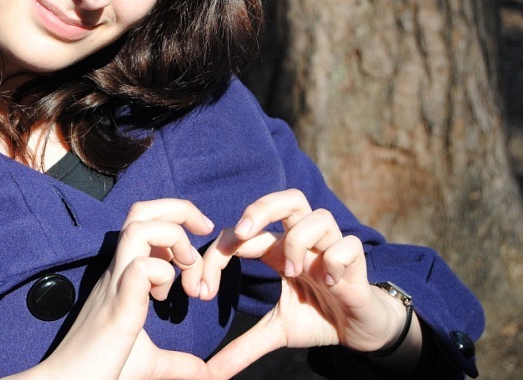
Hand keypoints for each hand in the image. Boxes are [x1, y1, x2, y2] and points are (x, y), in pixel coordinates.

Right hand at [21, 199, 214, 379]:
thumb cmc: (103, 370)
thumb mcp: (149, 362)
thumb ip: (178, 363)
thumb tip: (205, 373)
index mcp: (125, 275)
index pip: (146, 221)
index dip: (178, 221)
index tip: (199, 252)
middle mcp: (118, 270)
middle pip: (142, 210)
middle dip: (179, 210)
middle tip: (204, 232)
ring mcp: (116, 284)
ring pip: (140, 227)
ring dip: (174, 239)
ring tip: (186, 270)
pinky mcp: (119, 305)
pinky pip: (141, 267)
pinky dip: (163, 273)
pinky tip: (162, 299)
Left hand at [201, 189, 418, 378]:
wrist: (360, 330)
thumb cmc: (318, 317)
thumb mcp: (276, 331)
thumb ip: (244, 345)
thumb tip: (212, 372)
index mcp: (279, 250)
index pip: (243, 234)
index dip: (217, 254)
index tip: (201, 293)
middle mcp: (303, 241)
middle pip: (286, 199)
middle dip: (260, 209)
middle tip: (243, 235)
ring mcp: (331, 249)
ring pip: (316, 216)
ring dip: (298, 242)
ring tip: (292, 274)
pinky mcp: (357, 263)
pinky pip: (347, 245)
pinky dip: (334, 260)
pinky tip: (328, 283)